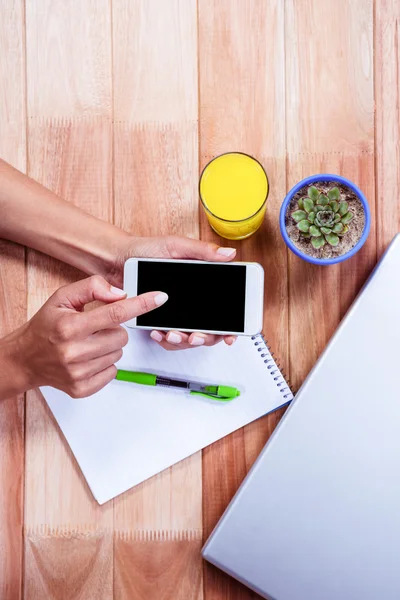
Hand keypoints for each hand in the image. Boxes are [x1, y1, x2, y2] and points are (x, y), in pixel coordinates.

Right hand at [13, 275, 167, 397]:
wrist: (25, 358)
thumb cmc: (46, 326)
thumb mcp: (62, 297)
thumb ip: (92, 288)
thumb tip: (120, 294)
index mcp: (70, 326)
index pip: (115, 313)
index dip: (140, 304)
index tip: (159, 298)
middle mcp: (74, 351)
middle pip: (122, 337)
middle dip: (114, 330)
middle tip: (94, 329)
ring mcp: (78, 373)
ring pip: (119, 354)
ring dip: (109, 347)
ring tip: (87, 344)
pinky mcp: (82, 388)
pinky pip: (113, 371)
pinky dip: (105, 364)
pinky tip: (88, 359)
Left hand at [108, 235, 237, 349]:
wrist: (117, 259)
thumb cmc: (147, 249)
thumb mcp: (177, 246)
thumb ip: (203, 252)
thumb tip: (229, 255)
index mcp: (203, 284)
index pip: (225, 310)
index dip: (231, 327)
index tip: (229, 335)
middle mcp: (193, 302)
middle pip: (210, 330)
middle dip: (204, 338)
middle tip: (194, 336)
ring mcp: (177, 313)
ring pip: (189, 338)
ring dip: (183, 341)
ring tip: (171, 334)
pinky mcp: (160, 320)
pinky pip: (168, 339)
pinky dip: (165, 339)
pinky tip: (158, 332)